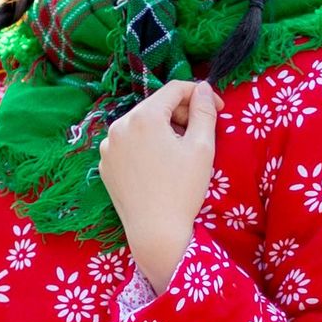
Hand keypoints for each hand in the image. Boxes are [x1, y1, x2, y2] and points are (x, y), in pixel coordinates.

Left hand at [99, 76, 217, 292]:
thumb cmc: (182, 190)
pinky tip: (159, 166)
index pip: (173, 89)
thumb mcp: (201, 147)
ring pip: (141, 125)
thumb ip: (204, 110)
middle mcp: (119, 125)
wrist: (155, 233)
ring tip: (179, 152)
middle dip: (180, 114)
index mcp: (143, 116)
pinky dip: (145, 146)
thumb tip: (203, 88)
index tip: (216, 108)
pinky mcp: (105, 165)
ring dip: (162, 130)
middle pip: (155, 106)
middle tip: (200, 134)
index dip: (198, 94)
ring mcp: (108, 146)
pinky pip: (129, 144)